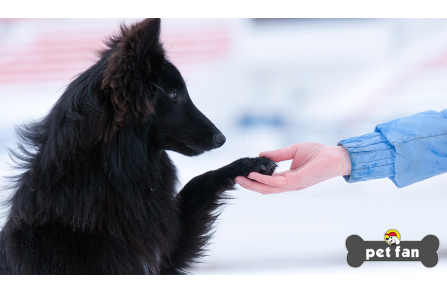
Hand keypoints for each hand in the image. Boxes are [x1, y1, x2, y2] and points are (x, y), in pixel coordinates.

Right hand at [234, 142, 351, 193]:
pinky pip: (277, 183)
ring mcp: (293, 184)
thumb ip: (278, 154)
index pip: (268, 182)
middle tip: (235, 179)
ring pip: (268, 188)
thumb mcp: (293, 150)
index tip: (242, 174)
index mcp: (288, 178)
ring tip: (240, 178)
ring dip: (253, 184)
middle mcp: (289, 184)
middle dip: (249, 185)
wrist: (336, 156)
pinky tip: (253, 174)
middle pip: (265, 188)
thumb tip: (261, 155)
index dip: (254, 179)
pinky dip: (264, 179)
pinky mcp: (297, 181)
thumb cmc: (319, 153)